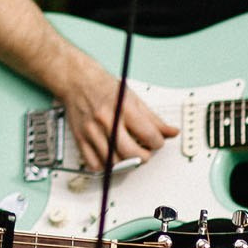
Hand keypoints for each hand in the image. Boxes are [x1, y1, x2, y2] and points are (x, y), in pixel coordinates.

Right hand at [56, 46, 177, 169]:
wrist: (77, 81)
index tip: (156, 142)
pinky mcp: (80, 138)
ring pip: (113, 161)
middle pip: (130, 152)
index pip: (148, 134)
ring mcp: (92, 130)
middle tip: (145, 153)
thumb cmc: (104, 87)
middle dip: (143, 157)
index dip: (157, 143)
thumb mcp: (133, 98)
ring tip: (128, 154)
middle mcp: (107, 119)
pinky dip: (105, 166)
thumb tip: (171, 132)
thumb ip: (153, 119)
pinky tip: (110, 157)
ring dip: (125, 163)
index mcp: (124, 107)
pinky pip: (94, 164)